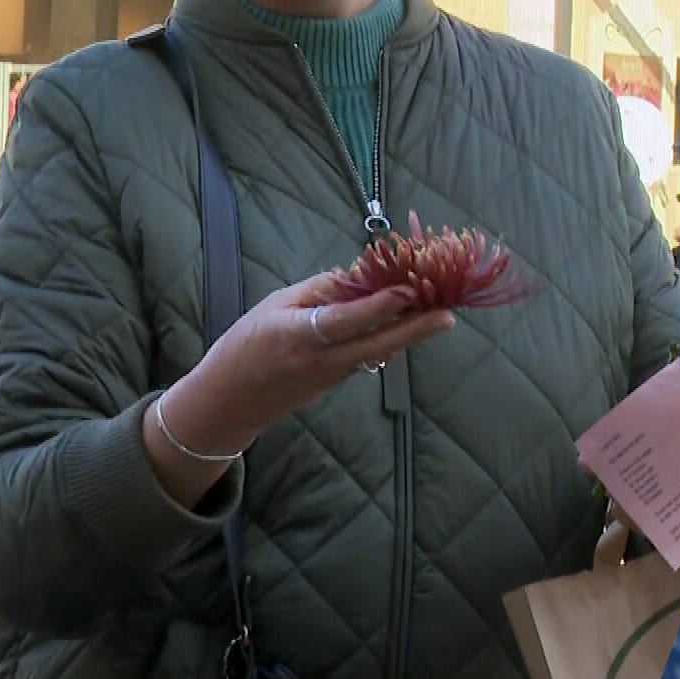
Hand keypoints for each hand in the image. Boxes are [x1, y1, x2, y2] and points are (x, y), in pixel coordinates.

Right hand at [200, 271, 457, 429]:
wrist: (229, 401)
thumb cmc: (243, 346)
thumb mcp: (272, 306)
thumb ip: (315, 292)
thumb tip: (355, 277)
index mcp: (298, 336)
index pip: (345, 320)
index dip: (378, 305)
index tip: (408, 289)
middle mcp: (322, 360)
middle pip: (377, 344)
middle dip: (416, 329)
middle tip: (449, 315)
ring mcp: (333, 376)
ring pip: (377, 351)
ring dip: (407, 331)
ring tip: (437, 310)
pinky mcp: (336, 382)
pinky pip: (367, 356)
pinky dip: (387, 338)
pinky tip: (403, 322)